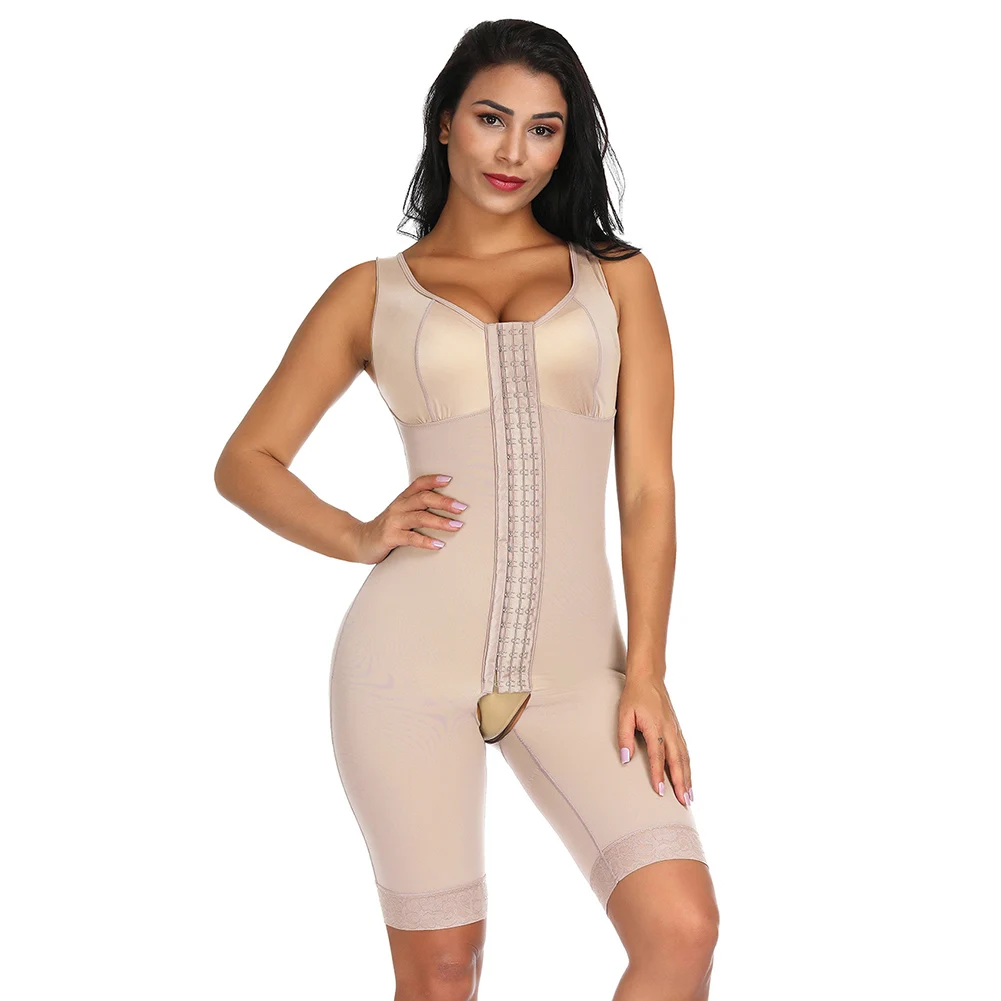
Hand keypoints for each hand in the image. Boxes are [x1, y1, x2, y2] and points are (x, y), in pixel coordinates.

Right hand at [352, 474, 466, 564]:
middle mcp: (398, 507)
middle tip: (462, 507)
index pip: (418, 484)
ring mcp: (393, 522)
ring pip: (420, 517)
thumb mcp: (400, 514)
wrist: (359, 541)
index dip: (433, 480)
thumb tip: (447, 507)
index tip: (450, 479)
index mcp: (402, 499)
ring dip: (440, 522)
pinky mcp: (390, 537)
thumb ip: (418, 509)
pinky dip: (426, 541)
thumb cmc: (386, 528)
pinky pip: (411, 538)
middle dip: (444, 501)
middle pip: (423, 498)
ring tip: (457, 526)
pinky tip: (439, 544)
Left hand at [617, 673, 693, 807]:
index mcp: (655, 727)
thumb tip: (625, 759)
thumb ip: (624, 737)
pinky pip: (685, 752)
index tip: (660, 792)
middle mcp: (669, 730)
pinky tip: (688, 778)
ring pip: (684, 758)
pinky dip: (688, 767)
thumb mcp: (624, 714)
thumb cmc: (635, 696)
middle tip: (684, 803)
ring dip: (687, 778)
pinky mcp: (677, 729)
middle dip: (680, 783)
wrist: (649, 677)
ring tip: (689, 797)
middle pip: (677, 761)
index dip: (658, 774)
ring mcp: (676, 730)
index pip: (657, 756)